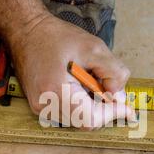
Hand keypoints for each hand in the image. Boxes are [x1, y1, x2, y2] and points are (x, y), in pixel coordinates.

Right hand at [9, 14, 135, 129]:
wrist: (25, 31)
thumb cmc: (56, 37)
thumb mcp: (94, 47)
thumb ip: (113, 72)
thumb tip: (119, 96)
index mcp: (56, 91)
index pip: (90, 119)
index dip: (111, 115)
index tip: (127, 110)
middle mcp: (45, 105)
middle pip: (85, 121)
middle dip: (102, 108)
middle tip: (109, 88)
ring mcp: (40, 107)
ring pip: (77, 119)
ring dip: (91, 106)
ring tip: (89, 80)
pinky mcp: (39, 106)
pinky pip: (68, 113)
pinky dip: (80, 104)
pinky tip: (78, 84)